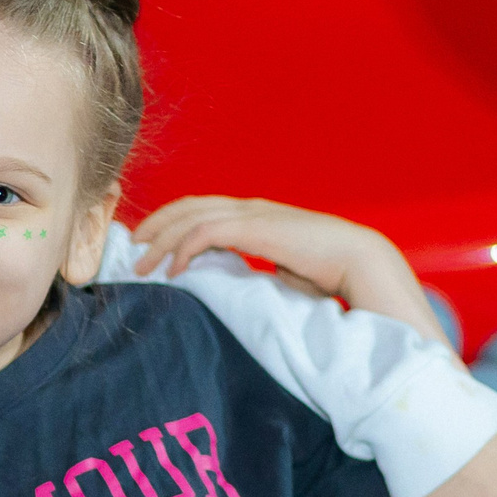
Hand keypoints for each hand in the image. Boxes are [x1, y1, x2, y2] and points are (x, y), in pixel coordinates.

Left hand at [131, 196, 446, 346]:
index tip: (151, 244)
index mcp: (258, 216)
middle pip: (189, 206)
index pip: (204, 209)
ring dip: (161, 241)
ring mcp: (254, 215)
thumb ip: (257, 271)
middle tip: (131, 248)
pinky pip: (207, 233)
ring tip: (141, 266)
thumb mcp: (284, 271)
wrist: (365, 263)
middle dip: (156, 225)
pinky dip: (184, 249)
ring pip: (191, 218)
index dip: (173, 222)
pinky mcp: (256, 229)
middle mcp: (252, 208)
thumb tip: (232, 289)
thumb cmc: (331, 274)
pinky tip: (172, 271)